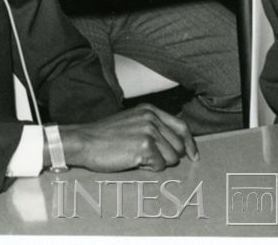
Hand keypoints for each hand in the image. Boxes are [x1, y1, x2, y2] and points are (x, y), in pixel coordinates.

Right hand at [59, 104, 197, 172]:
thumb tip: (178, 145)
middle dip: (167, 157)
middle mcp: (151, 117)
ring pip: (172, 158)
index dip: (189, 143)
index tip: (193, 156)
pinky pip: (160, 166)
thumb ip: (154, 128)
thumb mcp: (132, 122)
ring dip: (157, 163)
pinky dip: (148, 168)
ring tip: (136, 156)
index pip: (182, 126)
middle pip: (179, 146)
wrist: (84, 141)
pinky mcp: (144, 146)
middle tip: (145, 156)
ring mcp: (148, 130)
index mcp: (150, 110)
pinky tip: (132, 160)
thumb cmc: (105, 137)